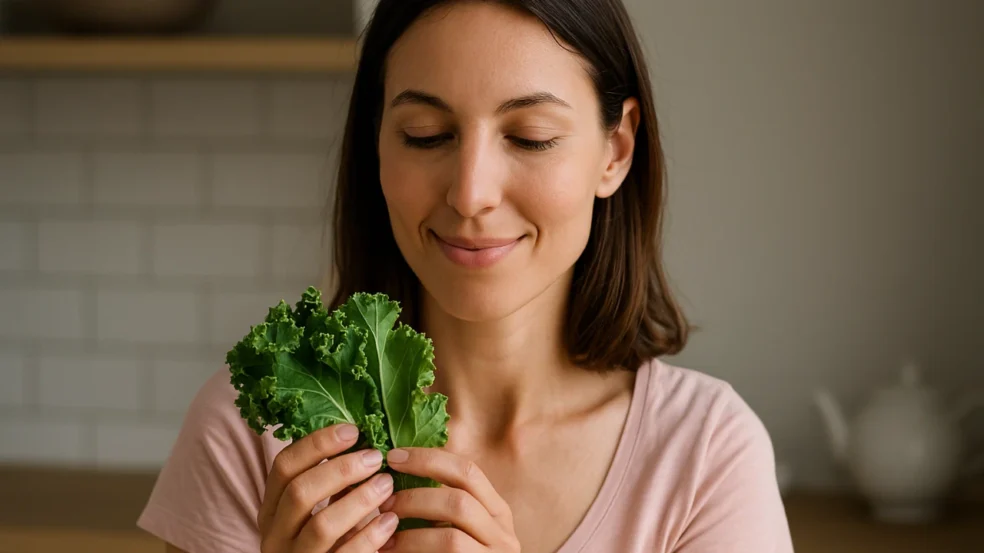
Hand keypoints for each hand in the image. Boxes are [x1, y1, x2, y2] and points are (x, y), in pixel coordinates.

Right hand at [257, 423, 397, 552]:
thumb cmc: (330, 543)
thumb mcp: (319, 512)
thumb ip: (331, 484)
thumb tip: (363, 441)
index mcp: (271, 510)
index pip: (283, 466)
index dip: (317, 443)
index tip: (353, 430)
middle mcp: (275, 535)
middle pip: (299, 491)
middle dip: (341, 469)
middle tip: (375, 457)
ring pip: (322, 525)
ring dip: (359, 499)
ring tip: (386, 484)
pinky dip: (370, 535)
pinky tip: (389, 521)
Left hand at [378, 448, 520, 551]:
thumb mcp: (459, 526)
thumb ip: (440, 501)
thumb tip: (396, 465)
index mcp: (497, 510)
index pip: (467, 471)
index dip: (428, 459)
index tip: (392, 457)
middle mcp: (503, 534)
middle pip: (459, 501)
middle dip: (414, 497)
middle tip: (383, 502)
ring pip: (450, 539)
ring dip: (409, 535)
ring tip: (383, 536)